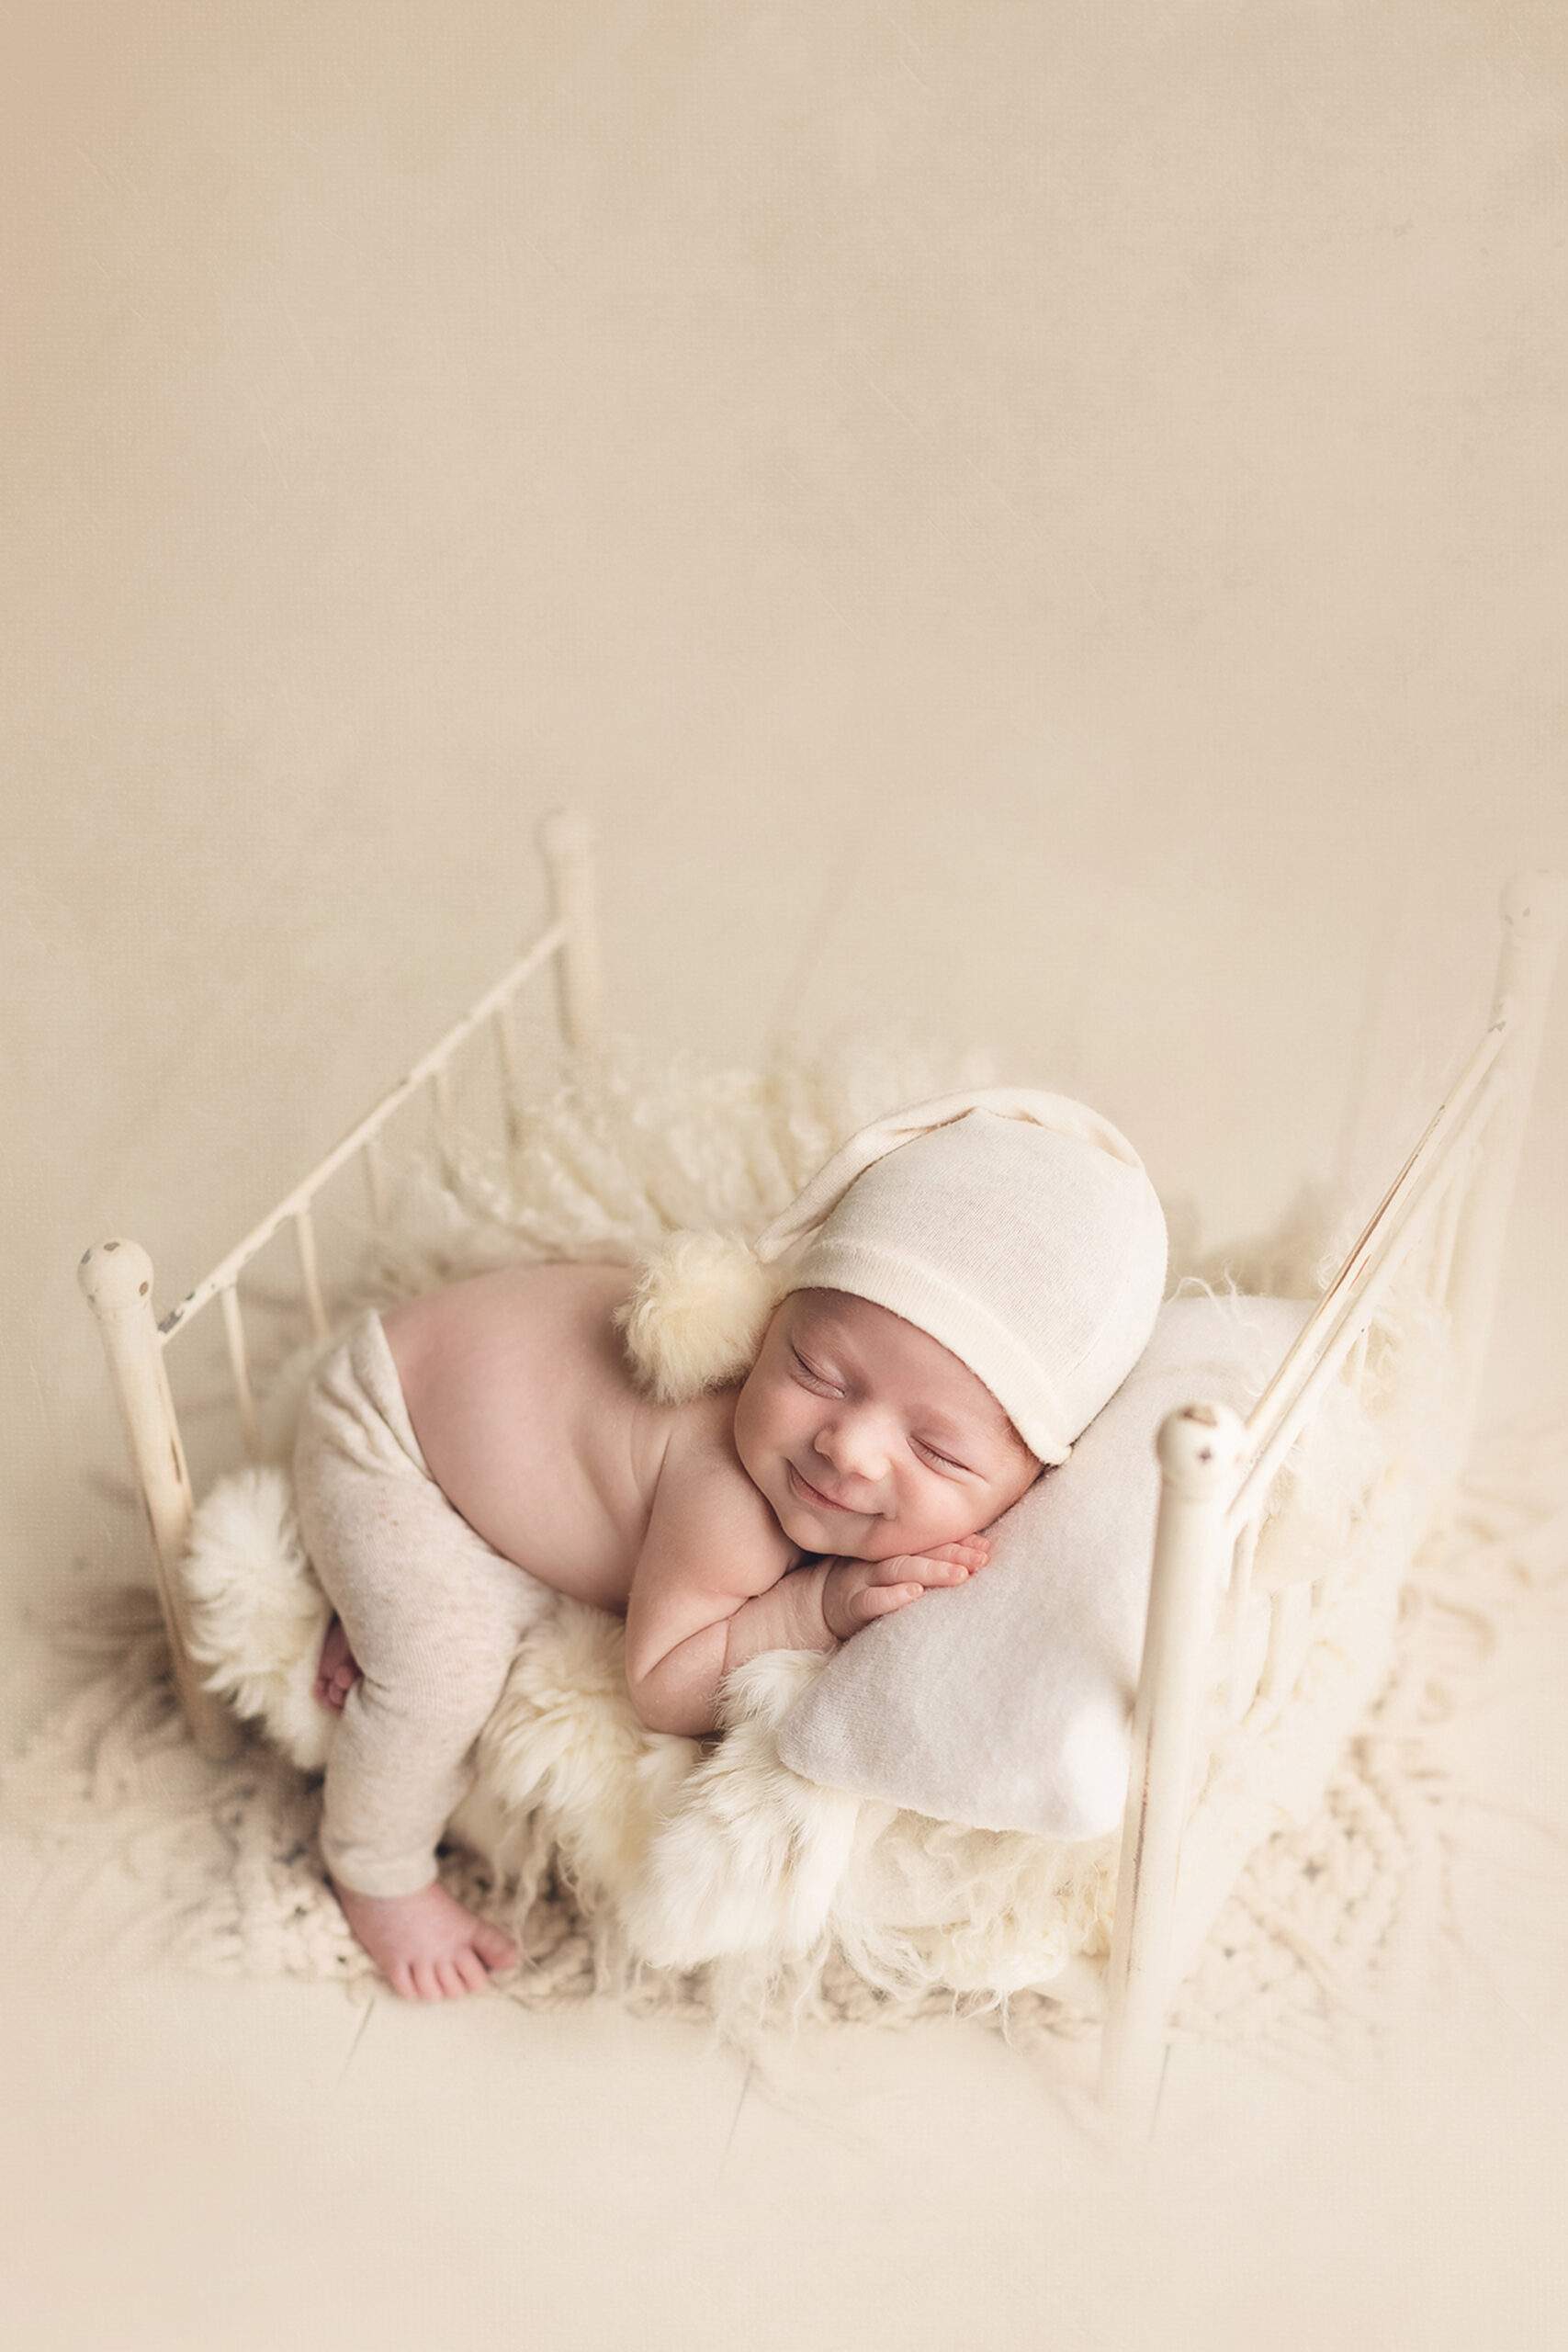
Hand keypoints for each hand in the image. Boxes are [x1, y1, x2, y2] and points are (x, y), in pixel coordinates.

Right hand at [821, 1534, 990, 1641]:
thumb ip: (922, 1558)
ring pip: (899, 1571)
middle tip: (983, 1559)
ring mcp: (864, 1580)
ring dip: (930, 1571)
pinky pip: (871, 1600)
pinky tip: (913, 1594)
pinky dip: (892, 1597)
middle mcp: (881, 1561)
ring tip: (959, 1574)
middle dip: (953, 1555)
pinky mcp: (850, 1605)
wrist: (814, 1606)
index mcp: (894, 1552)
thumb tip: (974, 1552)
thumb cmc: (863, 1586)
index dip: (959, 1544)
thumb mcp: (890, 1568)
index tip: (987, 1547)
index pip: (930, 1543)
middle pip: (920, 1553)